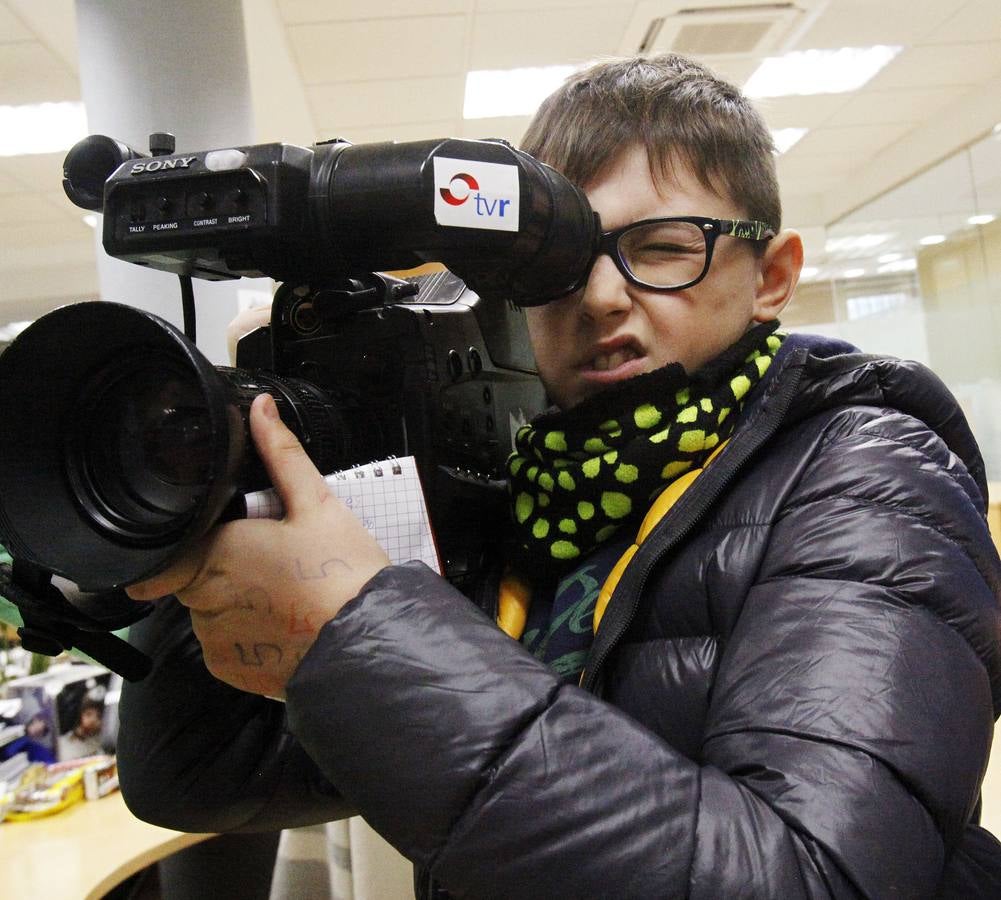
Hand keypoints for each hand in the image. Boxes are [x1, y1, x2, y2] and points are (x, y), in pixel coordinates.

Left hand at [126, 393, 390, 697]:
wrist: (370, 643)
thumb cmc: (344, 573)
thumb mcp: (317, 502)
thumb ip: (281, 453)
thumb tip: (261, 407)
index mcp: (214, 553)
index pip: (164, 553)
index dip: (184, 545)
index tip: (215, 541)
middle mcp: (202, 601)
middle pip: (191, 577)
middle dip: (222, 567)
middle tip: (272, 561)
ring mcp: (215, 639)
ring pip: (208, 611)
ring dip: (233, 602)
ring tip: (284, 595)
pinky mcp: (231, 668)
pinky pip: (225, 644)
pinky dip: (246, 634)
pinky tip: (283, 623)